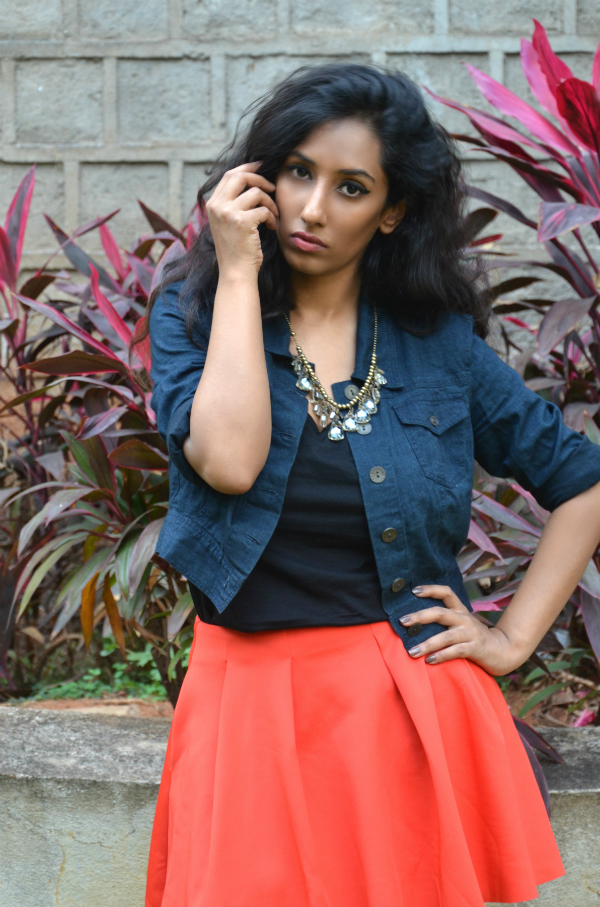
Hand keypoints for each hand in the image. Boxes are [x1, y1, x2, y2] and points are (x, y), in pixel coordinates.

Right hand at [206, 162, 278, 275]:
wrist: (235, 272)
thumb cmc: (236, 250)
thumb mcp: (228, 223)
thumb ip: (232, 204)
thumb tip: (251, 182)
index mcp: (212, 204)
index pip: (229, 175)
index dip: (247, 167)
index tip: (260, 166)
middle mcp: (217, 206)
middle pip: (241, 176)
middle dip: (260, 178)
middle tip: (273, 187)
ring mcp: (228, 213)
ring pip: (256, 192)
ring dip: (270, 203)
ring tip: (273, 215)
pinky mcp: (242, 222)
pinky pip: (264, 209)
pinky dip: (272, 217)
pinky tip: (271, 227)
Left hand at [400, 585, 528, 675]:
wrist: (505, 651)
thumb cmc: (477, 638)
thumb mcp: (463, 625)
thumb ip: (446, 622)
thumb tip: (418, 624)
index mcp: (461, 611)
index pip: (446, 592)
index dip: (431, 589)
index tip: (414, 591)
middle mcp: (465, 619)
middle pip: (440, 613)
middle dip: (420, 616)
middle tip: (402, 621)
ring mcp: (470, 634)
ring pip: (446, 636)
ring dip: (427, 644)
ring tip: (412, 652)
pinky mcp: (475, 649)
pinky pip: (455, 652)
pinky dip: (442, 656)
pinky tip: (430, 661)